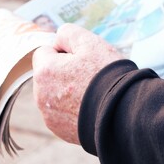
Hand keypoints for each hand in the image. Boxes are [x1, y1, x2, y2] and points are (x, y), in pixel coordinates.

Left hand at [32, 23, 122, 144]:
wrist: (122, 112)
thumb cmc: (106, 74)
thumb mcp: (90, 42)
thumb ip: (68, 33)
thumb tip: (57, 40)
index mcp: (44, 72)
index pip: (44, 52)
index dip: (64, 51)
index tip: (82, 58)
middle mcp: (40, 96)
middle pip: (49, 74)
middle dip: (64, 71)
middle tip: (90, 74)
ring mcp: (49, 116)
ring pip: (55, 94)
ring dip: (68, 90)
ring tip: (93, 92)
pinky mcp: (60, 130)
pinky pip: (63, 113)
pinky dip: (74, 109)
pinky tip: (93, 107)